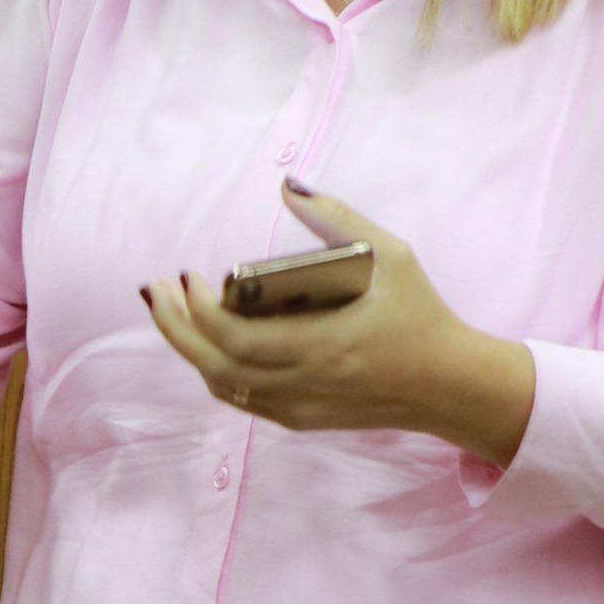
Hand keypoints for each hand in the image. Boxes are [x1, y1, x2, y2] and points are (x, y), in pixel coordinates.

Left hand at [141, 180, 535, 464]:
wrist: (448, 384)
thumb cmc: (422, 315)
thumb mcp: (392, 255)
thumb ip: (338, 219)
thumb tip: (288, 186)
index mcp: (324, 346)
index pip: (236, 338)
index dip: (200, 311)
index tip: (187, 276)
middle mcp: (305, 383)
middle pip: (214, 364)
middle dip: (175, 327)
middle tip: (155, 291)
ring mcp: (300, 406)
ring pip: (222, 385)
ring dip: (190, 349)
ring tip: (173, 311)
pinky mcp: (301, 417)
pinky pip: (242, 398)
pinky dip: (215, 370)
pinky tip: (203, 342)